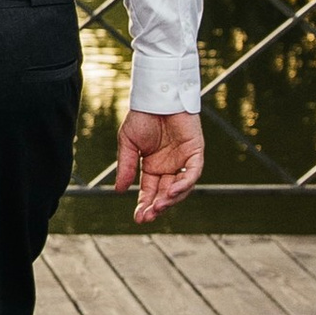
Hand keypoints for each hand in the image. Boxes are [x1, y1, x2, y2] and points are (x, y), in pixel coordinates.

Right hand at [116, 106, 204, 224]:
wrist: (156, 97)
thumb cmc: (142, 116)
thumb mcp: (128, 144)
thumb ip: (126, 166)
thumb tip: (120, 190)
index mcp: (153, 167)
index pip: (149, 192)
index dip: (144, 205)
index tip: (138, 218)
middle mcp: (169, 167)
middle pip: (165, 194)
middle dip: (157, 207)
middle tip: (148, 216)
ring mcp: (183, 160)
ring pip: (181, 187)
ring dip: (170, 198)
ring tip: (159, 206)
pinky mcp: (195, 151)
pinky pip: (193, 172)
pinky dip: (185, 183)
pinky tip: (173, 191)